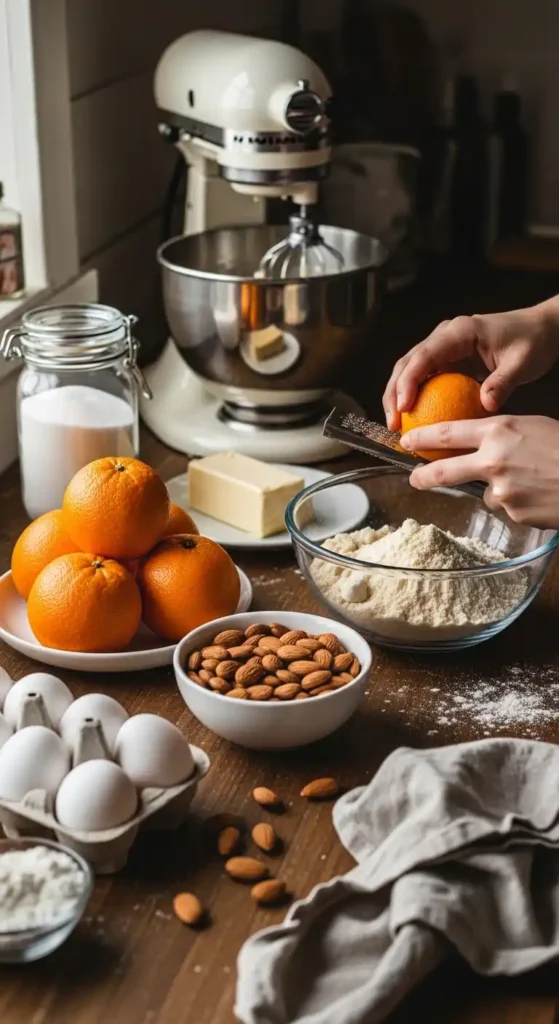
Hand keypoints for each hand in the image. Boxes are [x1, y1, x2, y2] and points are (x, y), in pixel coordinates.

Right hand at [383, 303, 558, 430]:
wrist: (540, 330)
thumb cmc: (532, 340)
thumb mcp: (521, 362)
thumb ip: (502, 382)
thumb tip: (485, 406)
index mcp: (459, 331)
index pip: (424, 356)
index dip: (408, 382)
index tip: (404, 408)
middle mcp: (444, 336)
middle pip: (407, 364)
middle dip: (394, 393)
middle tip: (393, 423)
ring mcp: (443, 348)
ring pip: (410, 371)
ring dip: (399, 397)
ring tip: (396, 426)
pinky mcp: (447, 360)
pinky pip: (425, 379)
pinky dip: (415, 398)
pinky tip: (415, 421)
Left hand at [400, 415, 558, 528]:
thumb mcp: (533, 427)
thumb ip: (503, 435)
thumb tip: (481, 444)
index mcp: (498, 430)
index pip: (446, 433)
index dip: (422, 438)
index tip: (406, 441)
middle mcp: (492, 459)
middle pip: (443, 471)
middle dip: (423, 476)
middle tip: (414, 479)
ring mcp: (501, 489)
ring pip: (485, 491)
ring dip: (500, 489)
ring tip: (532, 482)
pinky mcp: (512, 512)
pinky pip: (507, 507)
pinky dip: (519, 503)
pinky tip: (540, 495)